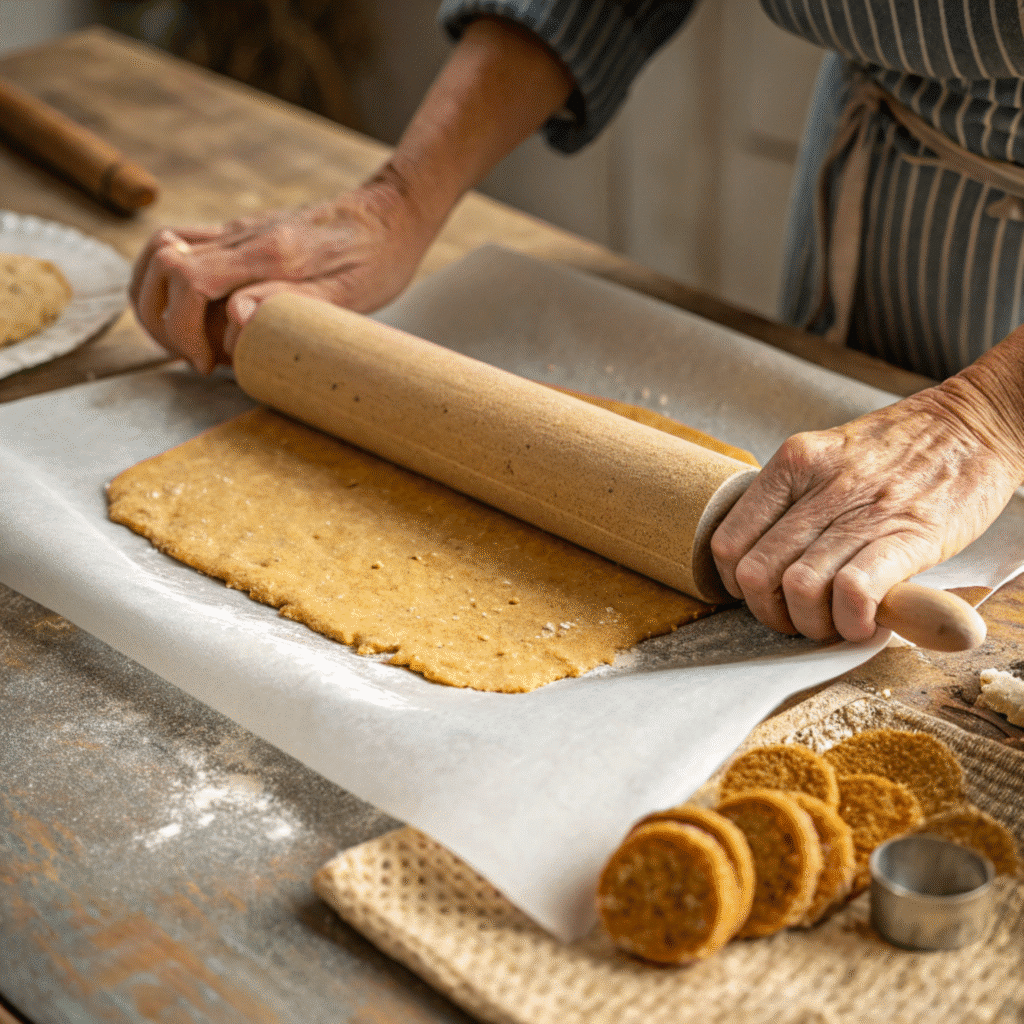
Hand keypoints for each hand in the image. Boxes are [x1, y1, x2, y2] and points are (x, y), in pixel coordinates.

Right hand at [129, 173, 433, 372]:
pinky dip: (168, 278)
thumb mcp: (348, 294)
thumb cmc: (378, 258)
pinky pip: (181, 243)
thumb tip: (235, 322)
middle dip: (162, 319)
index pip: (190, 280)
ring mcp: (238, 228)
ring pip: (161, 248)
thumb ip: (289, 305)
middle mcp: (245, 234)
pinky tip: (194, 310)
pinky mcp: (239, 231)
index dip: (183, 328)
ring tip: (186, 337)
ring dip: (156, 296)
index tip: (207, 363)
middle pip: (162, 264)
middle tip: (195, 356)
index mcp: (271, 252)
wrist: (391, 213)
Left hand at [710, 384, 1023, 641]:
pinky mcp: (908, 535)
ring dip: (812, 624)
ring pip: (799, 588)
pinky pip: (852, 589)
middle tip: (799, 619)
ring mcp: (863, 510)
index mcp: (793, 464)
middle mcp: (819, 485)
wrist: (976, 424)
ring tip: (834, 623)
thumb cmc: (901, 449)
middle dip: (771, 614)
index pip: (727, 542)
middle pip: (757, 574)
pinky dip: (850, 619)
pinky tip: (863, 622)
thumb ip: (794, 500)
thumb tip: (763, 559)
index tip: (760, 595)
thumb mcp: (830, 456)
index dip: (735, 585)